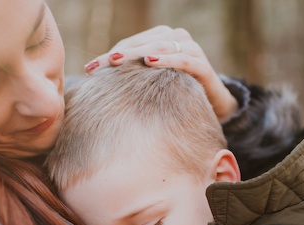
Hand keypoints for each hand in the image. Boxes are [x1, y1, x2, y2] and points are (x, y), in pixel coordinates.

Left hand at [85, 26, 238, 121]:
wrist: (214, 107)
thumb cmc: (177, 93)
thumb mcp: (151, 84)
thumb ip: (131, 77)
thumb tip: (94, 82)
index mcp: (160, 39)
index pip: (130, 45)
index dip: (109, 56)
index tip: (89, 70)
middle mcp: (176, 38)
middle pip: (141, 44)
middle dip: (118, 55)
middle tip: (99, 66)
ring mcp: (191, 49)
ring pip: (159, 47)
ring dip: (138, 52)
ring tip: (117, 60)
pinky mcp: (203, 65)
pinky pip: (184, 59)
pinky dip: (168, 59)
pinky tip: (150, 61)